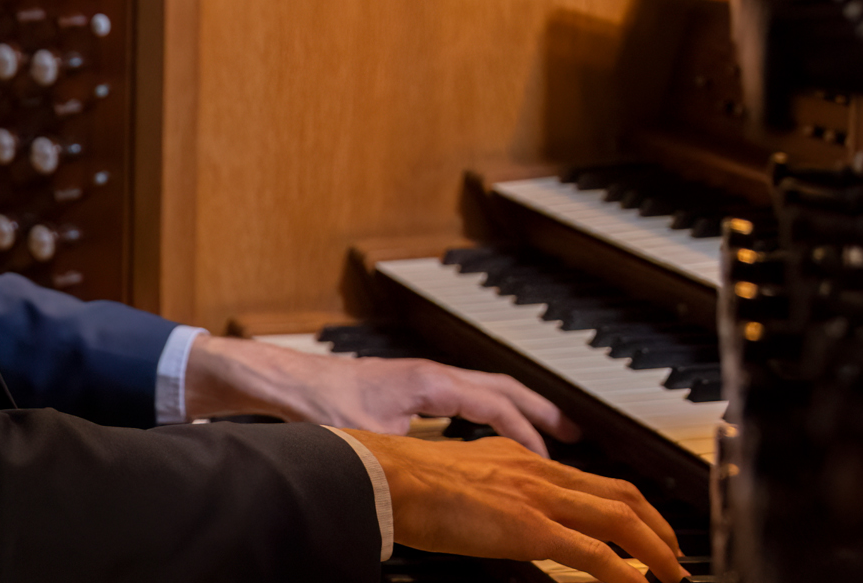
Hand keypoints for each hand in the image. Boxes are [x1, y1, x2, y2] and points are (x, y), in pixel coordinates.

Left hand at [182, 334, 580, 454]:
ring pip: (484, 388)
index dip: (527, 432)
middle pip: (500, 386)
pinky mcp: (410, 388)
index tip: (550, 460)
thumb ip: (407, 460)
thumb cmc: (321, 404)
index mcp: (430, 383)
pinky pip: (466, 396)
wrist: (286, 382)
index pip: (495, 404)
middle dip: (540, 409)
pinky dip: (490, 411)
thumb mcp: (370, 439)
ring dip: (518, 408)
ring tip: (548, 432)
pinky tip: (492, 433)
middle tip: (576, 432)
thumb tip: (434, 487)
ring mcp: (422, 379)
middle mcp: (432, 375)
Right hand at [354, 430, 686, 582]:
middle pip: (619, 491)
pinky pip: (595, 553)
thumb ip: (489, 491)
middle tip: (672, 551)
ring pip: (620, 516)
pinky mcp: (531, 528)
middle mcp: (536, 470)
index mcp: (519, 457)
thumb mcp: (460, 476)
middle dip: (656, 524)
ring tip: (671, 573)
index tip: (638, 524)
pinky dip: (626, 572)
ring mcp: (537, 498)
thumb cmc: (407, 482)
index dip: (623, 502)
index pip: (587, 478)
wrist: (388, 477)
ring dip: (655, 549)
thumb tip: (499, 516)